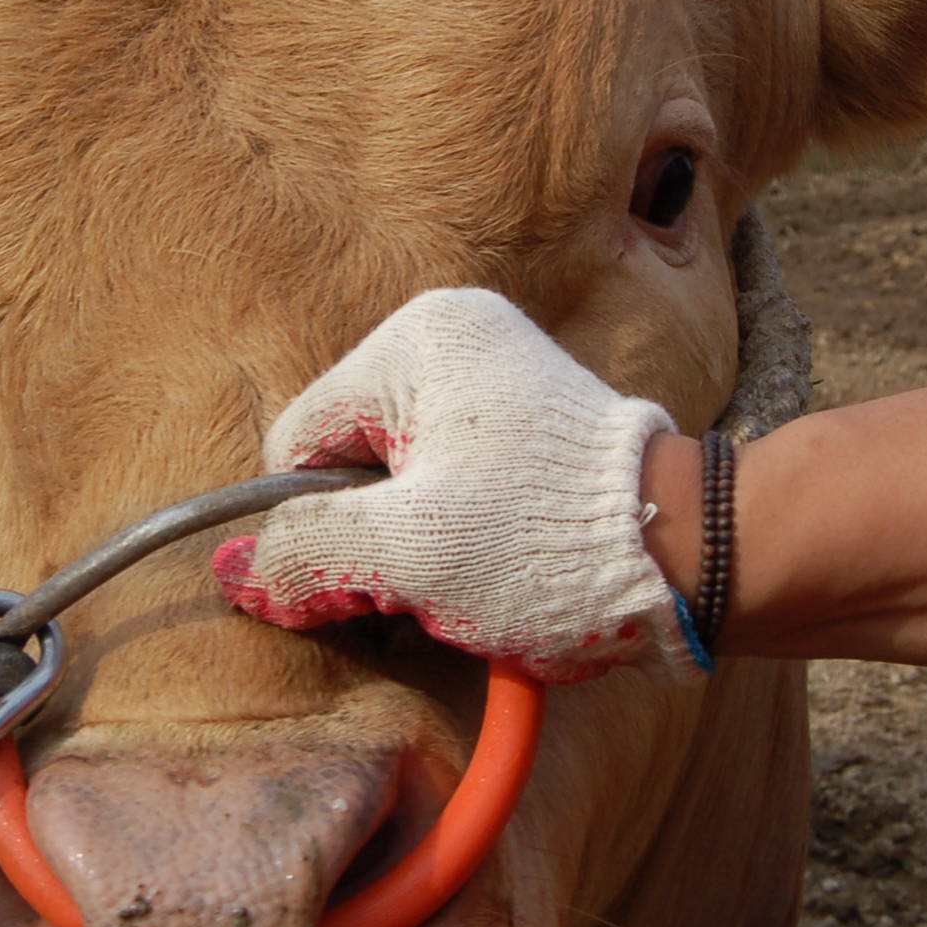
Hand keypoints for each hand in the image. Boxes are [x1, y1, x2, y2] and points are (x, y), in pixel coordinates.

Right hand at [212, 288, 705, 682]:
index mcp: (419, 341)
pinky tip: (493, 576)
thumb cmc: (552, 541)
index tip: (370, 577)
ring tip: (474, 584)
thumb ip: (307, 556)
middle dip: (373, 540)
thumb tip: (232, 572)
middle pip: (348, 465)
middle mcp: (456, 341)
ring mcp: (497, 381)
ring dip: (416, 551)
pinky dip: (457, 540)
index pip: (300, 445)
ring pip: (398, 486)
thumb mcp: (411, 554)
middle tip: (431, 586)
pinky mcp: (529, 429)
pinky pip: (450, 487)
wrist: (695, 556)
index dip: (315, 526)